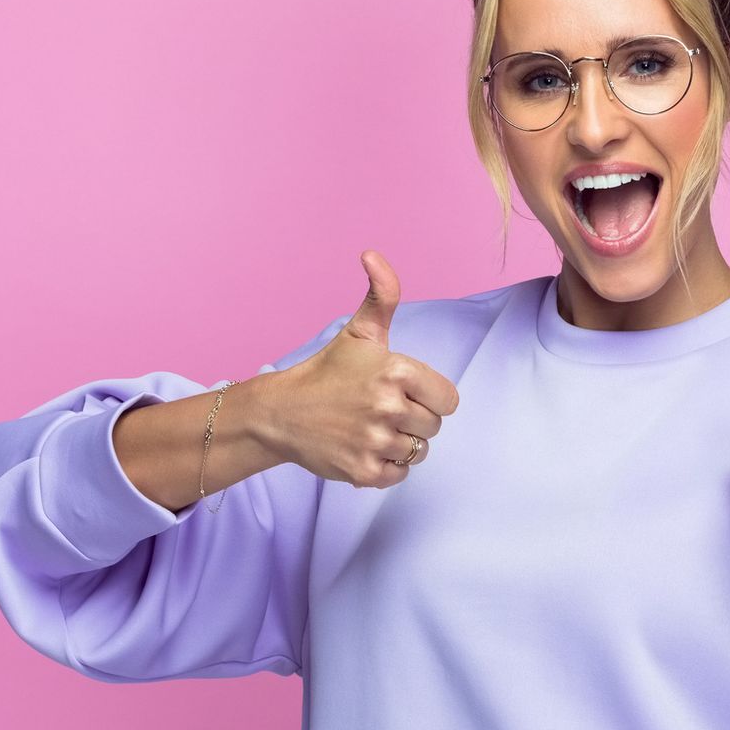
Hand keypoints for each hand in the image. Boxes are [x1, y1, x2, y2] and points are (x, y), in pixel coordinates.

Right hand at [266, 250, 460, 488]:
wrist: (281, 413)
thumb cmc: (327, 371)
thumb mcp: (360, 331)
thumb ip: (382, 294)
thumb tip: (372, 254)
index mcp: (396, 371)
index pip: (448, 399)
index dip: (430, 397)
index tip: (403, 392)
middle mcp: (389, 407)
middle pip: (434, 426)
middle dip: (414, 419)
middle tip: (380, 410)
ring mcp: (376, 442)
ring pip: (418, 451)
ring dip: (399, 443)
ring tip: (370, 428)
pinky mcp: (364, 472)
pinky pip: (399, 474)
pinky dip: (387, 467)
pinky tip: (364, 448)